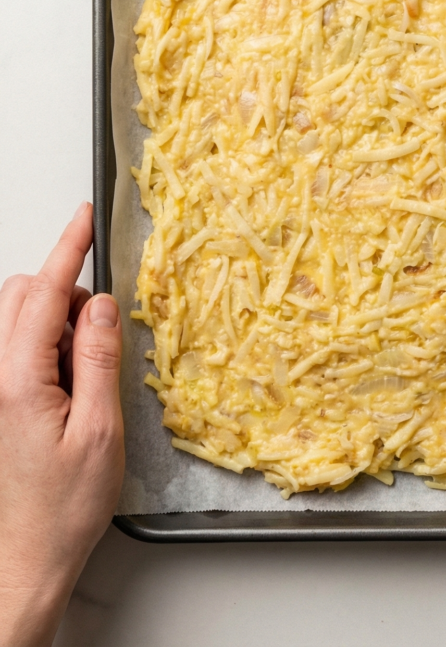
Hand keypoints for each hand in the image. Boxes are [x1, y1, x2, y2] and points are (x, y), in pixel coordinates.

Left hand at [0, 203, 123, 646]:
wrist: (25, 560)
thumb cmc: (64, 508)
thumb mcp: (101, 430)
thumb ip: (99, 358)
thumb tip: (101, 304)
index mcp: (18, 382)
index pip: (43, 294)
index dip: (68, 248)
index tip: (85, 215)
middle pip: (20, 296)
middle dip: (63, 289)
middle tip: (100, 324)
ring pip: (15, 318)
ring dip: (54, 318)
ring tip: (87, 364)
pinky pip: (16, 348)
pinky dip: (46, 344)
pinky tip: (70, 381)